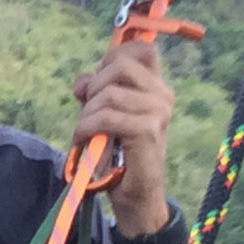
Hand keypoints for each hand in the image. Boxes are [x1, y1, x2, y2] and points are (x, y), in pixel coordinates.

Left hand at [71, 41, 172, 230]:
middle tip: (88, 113)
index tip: (95, 82)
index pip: (141, 49)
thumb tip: (81, 82)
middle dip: (94, 87)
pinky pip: (107, 117)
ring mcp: (158, 112)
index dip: (113, 56)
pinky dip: (86, 128)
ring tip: (85, 133)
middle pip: (120, 64)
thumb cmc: (117, 155)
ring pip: (109, 93)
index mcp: (155, 87)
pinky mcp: (148, 131)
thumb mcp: (102, 115)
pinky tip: (83, 141)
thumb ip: (93, 92)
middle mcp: (162, 95)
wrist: (133, 195)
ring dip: (86, 114)